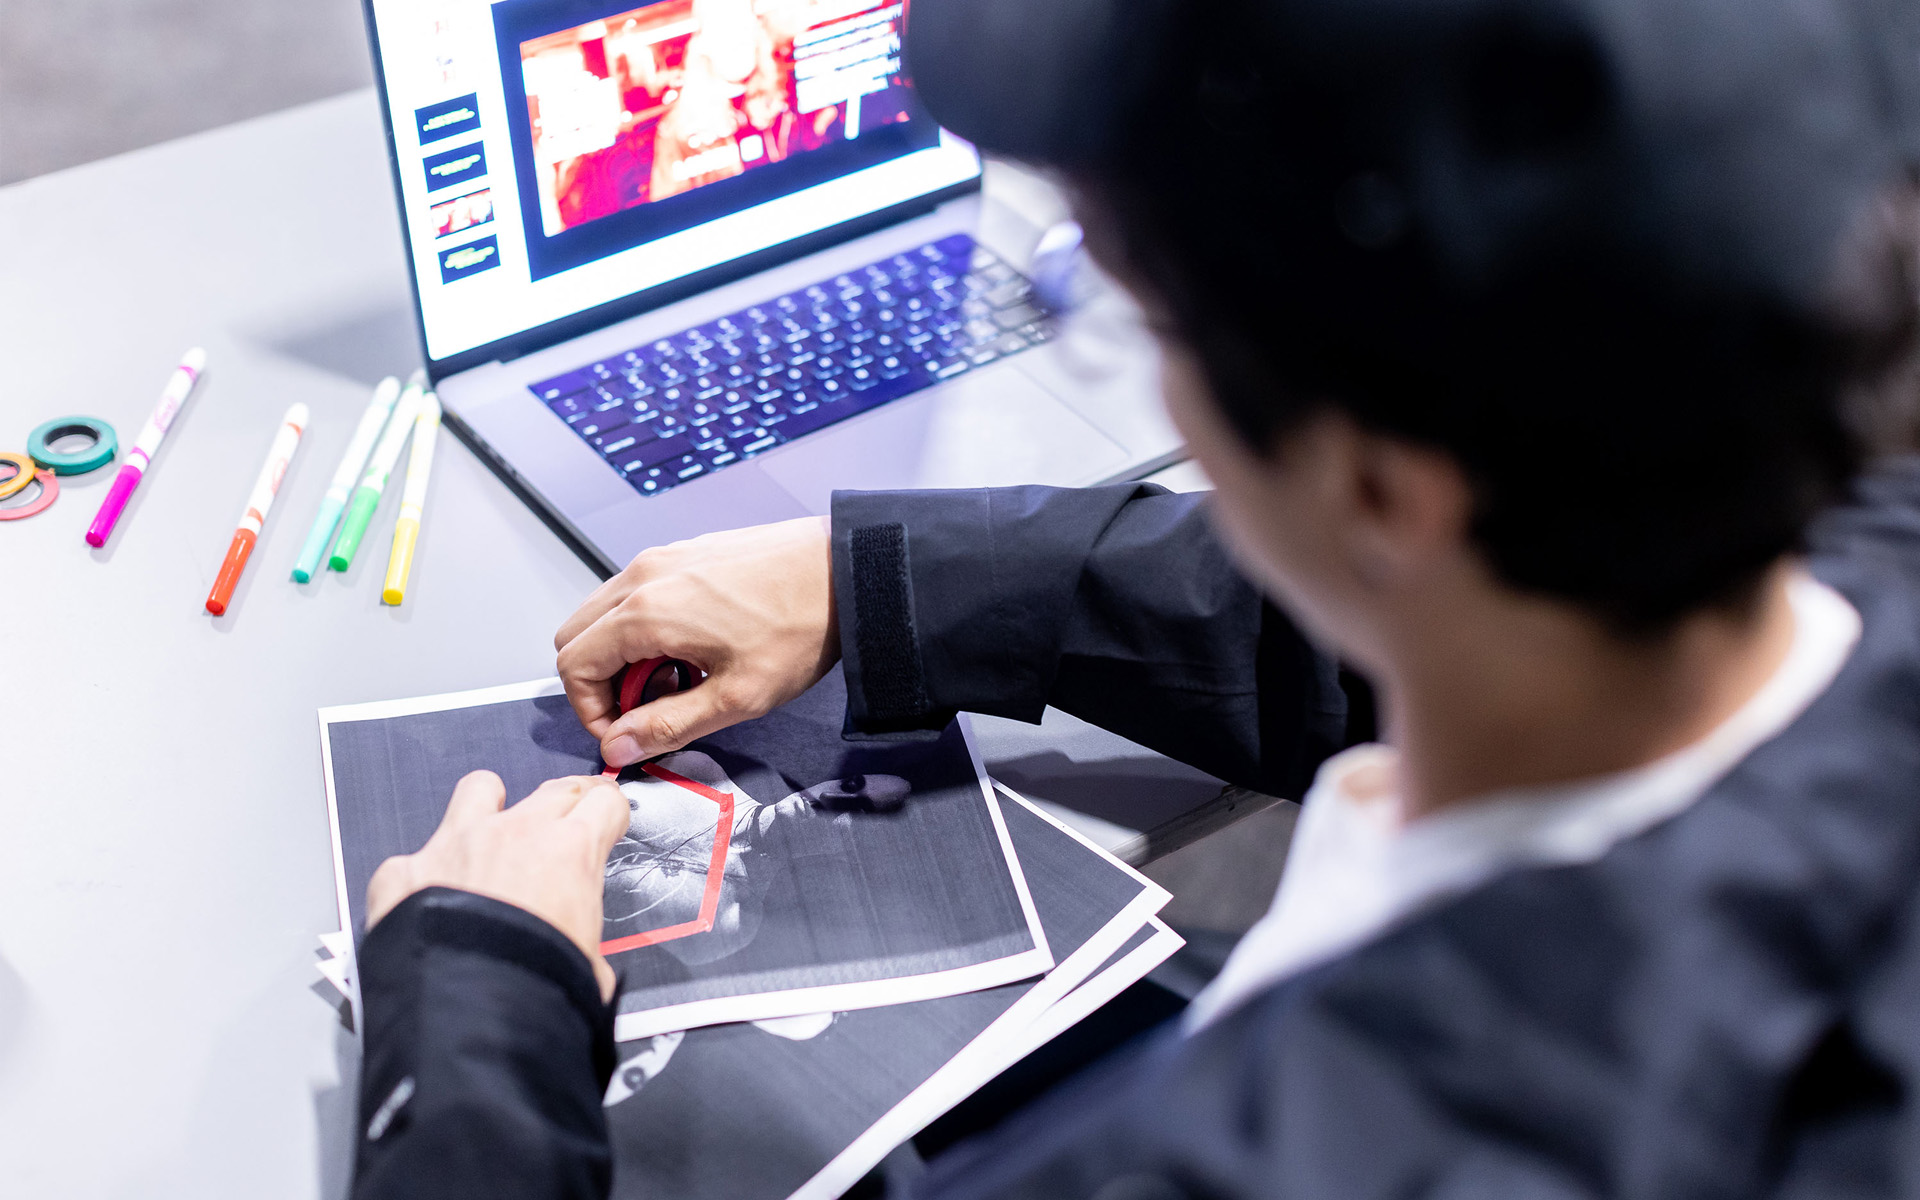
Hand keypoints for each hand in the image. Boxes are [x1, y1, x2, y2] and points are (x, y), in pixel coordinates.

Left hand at [366, 772, 629, 1000]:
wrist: (469, 1008)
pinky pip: (414, 858)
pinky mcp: (407, 869)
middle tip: (569, 820)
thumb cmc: (535, 983)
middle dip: (568, 801)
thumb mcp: (589, 964)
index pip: (606, 802)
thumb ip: (587, 944)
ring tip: (491, 831)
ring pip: (479, 789)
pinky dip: (422, 875)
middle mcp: (514, 833)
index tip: (607, 824)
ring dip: (489, 804)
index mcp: (571, 850)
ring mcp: (456, 843)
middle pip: (554, 789)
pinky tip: (428, 899)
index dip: (611, 814)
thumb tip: (587, 968)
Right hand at [555, 515, 838, 768]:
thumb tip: (616, 747)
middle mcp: (643, 575)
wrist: (845, 569)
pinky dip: (645, 626)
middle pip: (576, 634)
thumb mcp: (735, 697)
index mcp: (645, 612)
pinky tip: (695, 647)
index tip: (626, 733)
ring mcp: (663, 558)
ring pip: (604, 612)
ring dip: (623, 653)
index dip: (590, 710)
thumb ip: (667, 725)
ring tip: (679, 678)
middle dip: (600, 681)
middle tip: (650, 708)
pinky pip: (637, 592)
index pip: (573, 665)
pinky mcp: (685, 552)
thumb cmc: (799, 628)